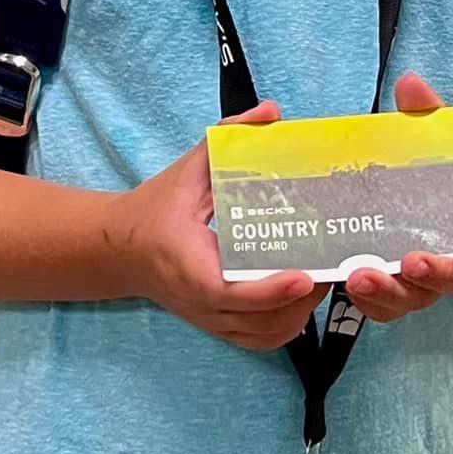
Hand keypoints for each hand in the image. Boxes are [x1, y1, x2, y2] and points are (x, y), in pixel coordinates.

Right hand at [109, 98, 328, 350]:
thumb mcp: (189, 168)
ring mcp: (208, 319)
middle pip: (256, 320)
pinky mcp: (217, 326)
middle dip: (299, 300)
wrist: (122, 250)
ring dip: (298, 315)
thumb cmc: (158, 207)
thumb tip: (271, 112)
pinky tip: (304, 298)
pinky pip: (257, 340)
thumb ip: (228, 136)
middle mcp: (198, 300)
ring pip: (262, 336)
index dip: (268, 291)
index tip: (304, 277)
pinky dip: (286, 328)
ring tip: (323, 277)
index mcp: (187, 262)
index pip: (227, 292)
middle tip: (331, 264)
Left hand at [342, 72, 452, 321]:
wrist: (448, 209)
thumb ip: (431, 118)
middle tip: (409, 261)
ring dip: (387, 291)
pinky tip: (345, 280)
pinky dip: (366, 298)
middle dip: (428, 276)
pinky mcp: (394, 288)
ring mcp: (424, 284)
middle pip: (447, 285)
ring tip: (361, 274)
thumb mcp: (448, 145)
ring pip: (410, 299)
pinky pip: (382, 305)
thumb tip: (410, 84)